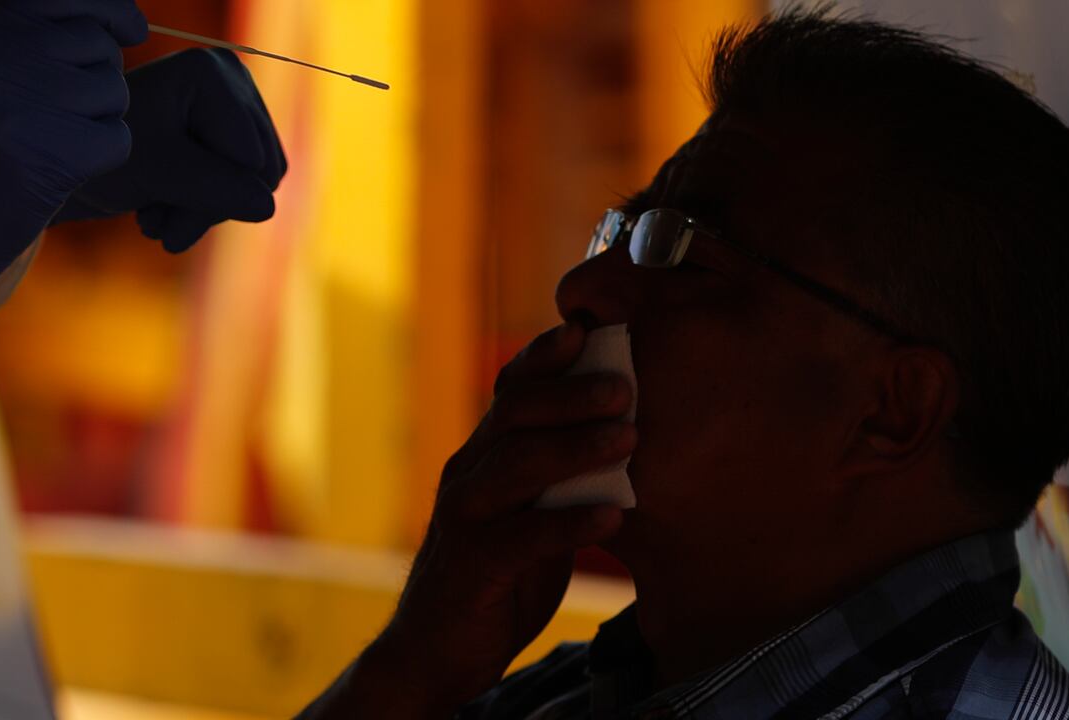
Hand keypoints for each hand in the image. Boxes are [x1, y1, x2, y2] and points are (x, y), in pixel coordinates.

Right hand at [0, 0, 146, 326]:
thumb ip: (28, 45)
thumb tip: (112, 26)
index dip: (108, 11)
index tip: (133, 29)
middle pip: (98, 48)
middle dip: (100, 82)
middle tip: (66, 120)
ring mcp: (21, 103)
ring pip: (113, 92)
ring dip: (102, 122)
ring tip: (57, 146)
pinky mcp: (51, 152)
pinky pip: (117, 139)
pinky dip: (105, 159)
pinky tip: (66, 172)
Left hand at [53, 48, 286, 252]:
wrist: (73, 160)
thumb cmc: (104, 159)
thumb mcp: (156, 174)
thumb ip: (213, 188)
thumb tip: (268, 208)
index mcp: (212, 74)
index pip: (252, 160)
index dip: (213, 201)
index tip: (154, 218)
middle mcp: (233, 81)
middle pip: (261, 171)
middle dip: (207, 208)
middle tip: (155, 225)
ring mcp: (235, 106)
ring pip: (257, 184)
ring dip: (204, 213)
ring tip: (157, 217)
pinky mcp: (233, 132)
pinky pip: (248, 185)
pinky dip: (208, 207)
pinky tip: (169, 207)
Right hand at [373, 322, 634, 715]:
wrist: (439, 651)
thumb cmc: (498, 577)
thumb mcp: (533, 514)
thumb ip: (564, 477)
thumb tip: (627, 435)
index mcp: (484, 455)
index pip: (512, 389)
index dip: (546, 356)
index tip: (590, 329)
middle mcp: (468, 474)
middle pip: (514, 413)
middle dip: (571, 394)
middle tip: (625, 386)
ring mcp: (464, 518)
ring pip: (515, 464)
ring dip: (576, 448)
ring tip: (629, 439)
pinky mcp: (469, 567)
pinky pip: (521, 537)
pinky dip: (568, 524)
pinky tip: (611, 518)